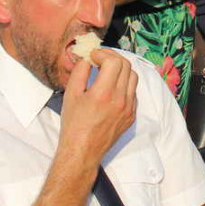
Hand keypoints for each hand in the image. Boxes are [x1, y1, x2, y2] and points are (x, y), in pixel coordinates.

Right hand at [58, 49, 136, 166]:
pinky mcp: (131, 115)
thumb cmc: (73, 124)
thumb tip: (87, 57)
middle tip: (100, 58)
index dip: (103, 54)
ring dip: (121, 69)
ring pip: (133, 77)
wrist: (83, 151)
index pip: (114, 61)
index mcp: (103, 93)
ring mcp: (128, 108)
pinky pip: (133, 92)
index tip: (93, 56)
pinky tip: (112, 86)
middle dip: (112, 57)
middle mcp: (120, 100)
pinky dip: (124, 83)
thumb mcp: (70, 94)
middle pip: (126, 66)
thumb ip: (80, 71)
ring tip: (107, 70)